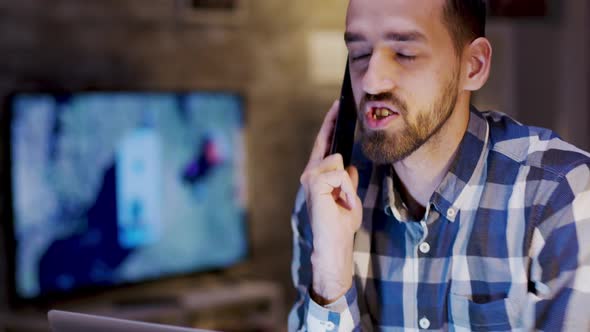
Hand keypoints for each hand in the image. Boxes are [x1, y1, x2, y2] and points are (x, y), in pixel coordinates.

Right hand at [299, 100, 362, 303]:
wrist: (335, 241)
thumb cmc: (341, 222)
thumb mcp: (349, 196)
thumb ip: (348, 180)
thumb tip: (349, 166)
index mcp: (318, 175)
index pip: (324, 144)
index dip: (329, 124)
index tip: (336, 106)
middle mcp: (310, 174)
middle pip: (328, 146)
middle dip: (332, 126)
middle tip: (340, 105)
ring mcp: (310, 177)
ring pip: (338, 161)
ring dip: (348, 183)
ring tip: (345, 200)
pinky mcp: (314, 183)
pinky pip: (340, 174)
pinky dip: (347, 189)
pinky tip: (342, 201)